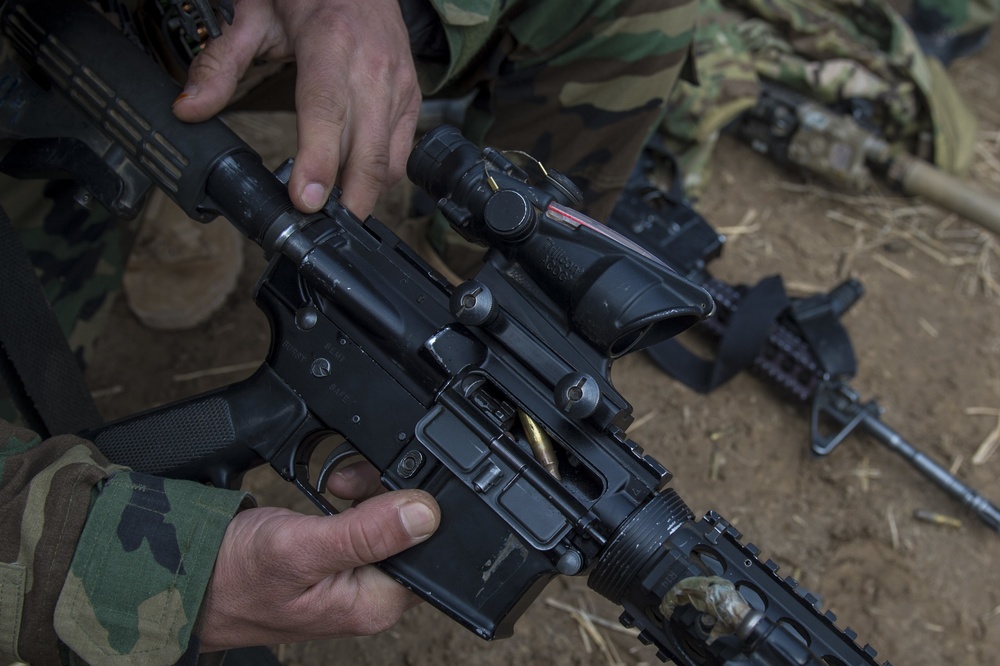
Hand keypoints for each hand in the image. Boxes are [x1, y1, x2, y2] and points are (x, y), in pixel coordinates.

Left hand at [173, 0, 421, 218]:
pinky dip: (381, 177)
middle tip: (320, 230)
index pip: (327, 111)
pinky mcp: (412, 98)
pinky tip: (355, 184)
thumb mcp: (253, 15)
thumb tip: (189, 108)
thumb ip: (219, 63)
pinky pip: (402, 153)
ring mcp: (399, 85)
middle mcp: (373, 67)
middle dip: (348, 199)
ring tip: (333, 213)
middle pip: (367, 150)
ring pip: (388, 159)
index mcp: (331, 43)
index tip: (305, 201)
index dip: (318, 161)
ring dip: (364, 194)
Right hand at [198, 462, 439, 650]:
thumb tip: (427, 513)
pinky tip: (334, 489)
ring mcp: (354, 578)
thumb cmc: (232, 577)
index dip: (417, 507)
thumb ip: (365, 533)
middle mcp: (369, 595)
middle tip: (349, 481)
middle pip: (413, 533)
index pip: (430, 550)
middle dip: (390, 494)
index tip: (387, 482)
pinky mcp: (338, 561)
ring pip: (390, 521)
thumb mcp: (300, 548)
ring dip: (370, 491)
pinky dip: (354, 498)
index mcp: (373, 603)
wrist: (184, 576)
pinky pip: (366, 522)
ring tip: (338, 482)